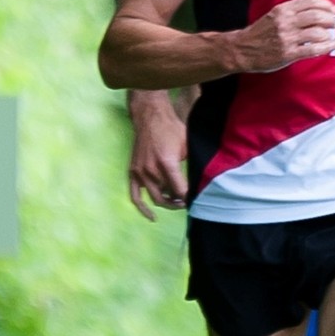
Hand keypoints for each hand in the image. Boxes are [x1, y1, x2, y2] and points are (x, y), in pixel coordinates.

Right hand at [126, 92, 187, 218]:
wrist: (150, 118)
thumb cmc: (172, 130)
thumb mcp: (188, 146)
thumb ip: (192, 165)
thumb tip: (201, 183)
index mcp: (166, 164)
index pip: (180, 191)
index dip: (190, 198)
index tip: (198, 200)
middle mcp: (151, 171)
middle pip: (167, 198)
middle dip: (179, 203)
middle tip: (189, 201)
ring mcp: (140, 172)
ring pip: (155, 198)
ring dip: (167, 203)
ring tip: (177, 202)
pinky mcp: (133, 172)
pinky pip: (135, 196)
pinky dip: (142, 208)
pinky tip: (152, 217)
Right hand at [230, 0, 334, 70]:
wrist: (241, 50)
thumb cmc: (260, 33)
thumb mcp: (274, 15)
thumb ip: (293, 12)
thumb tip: (319, 10)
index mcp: (282, 10)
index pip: (309, 1)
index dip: (325, 4)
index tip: (332, 9)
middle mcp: (285, 22)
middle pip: (317, 16)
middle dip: (330, 19)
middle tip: (334, 23)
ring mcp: (287, 38)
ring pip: (318, 32)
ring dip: (330, 34)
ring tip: (331, 35)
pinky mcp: (289, 53)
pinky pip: (314, 49)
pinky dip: (328, 46)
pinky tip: (334, 44)